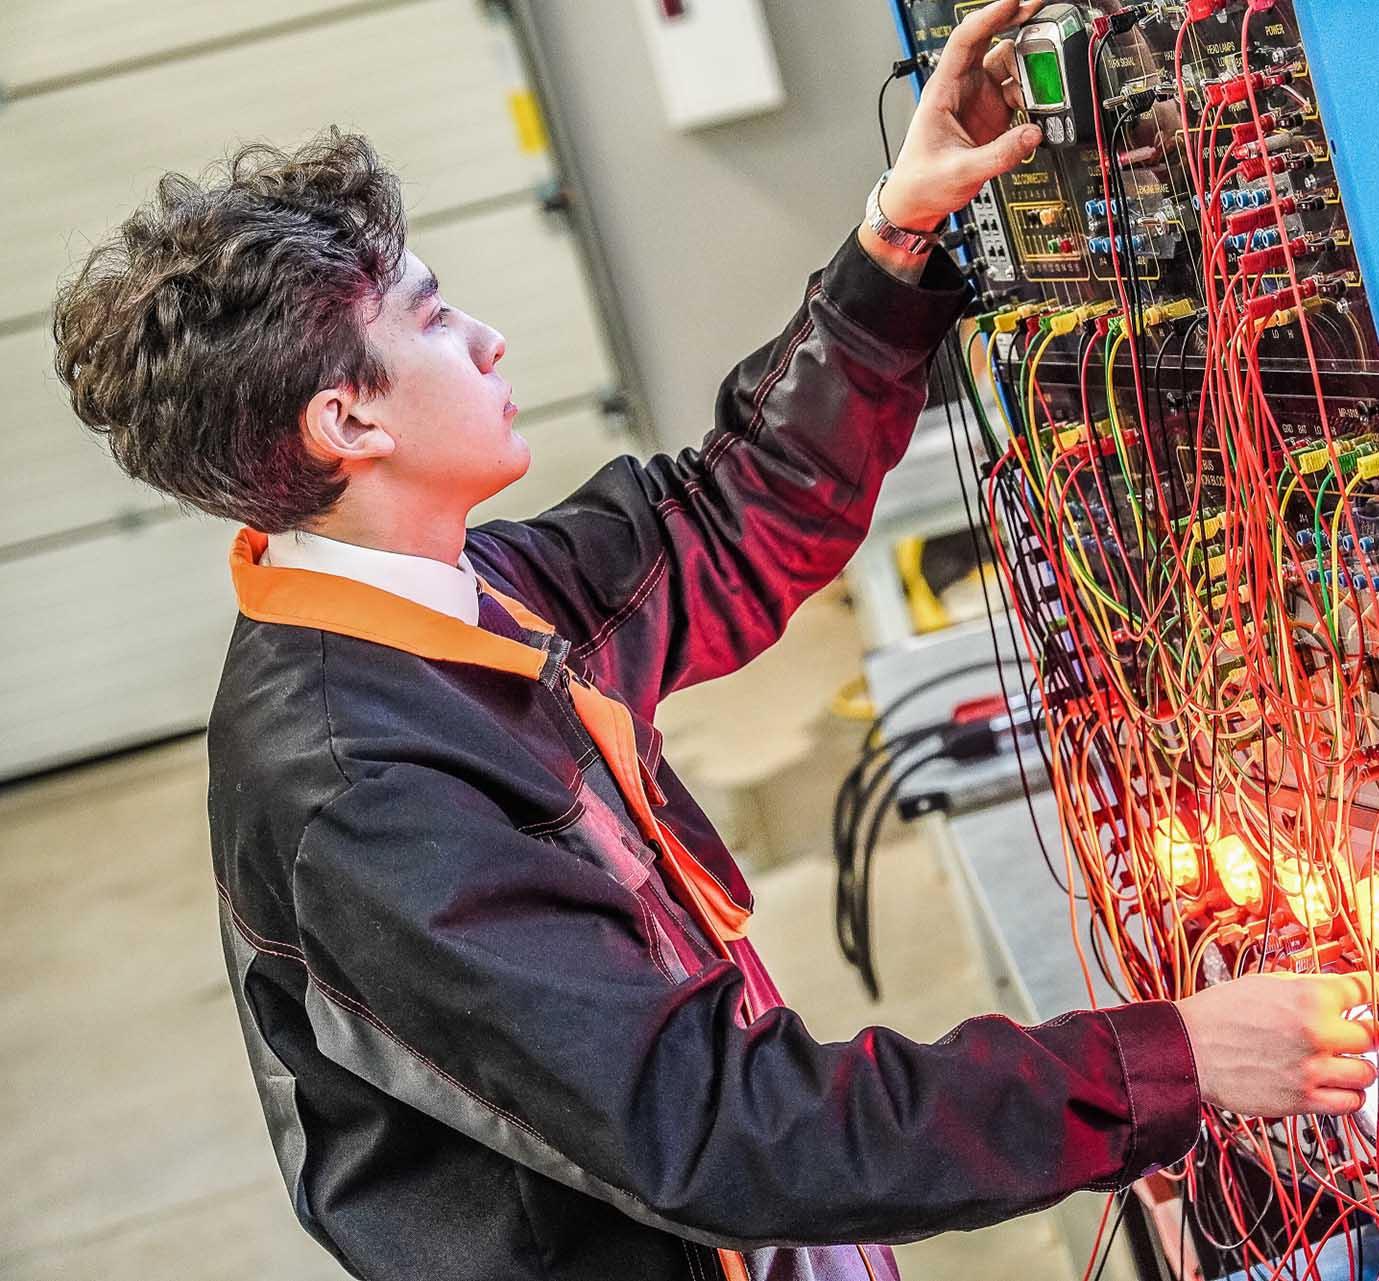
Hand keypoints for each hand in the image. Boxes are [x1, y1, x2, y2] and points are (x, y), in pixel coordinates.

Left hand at [880, 0, 1046, 231]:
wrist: (917, 203)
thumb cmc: (921, 182)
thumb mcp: (959, 171)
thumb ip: (999, 155)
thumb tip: (1033, 135)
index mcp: (944, 91)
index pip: (966, 39)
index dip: (990, 16)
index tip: (1014, 3)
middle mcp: (963, 88)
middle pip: (995, 43)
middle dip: (1020, 27)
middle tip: (1045, 20)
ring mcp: (980, 100)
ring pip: (1012, 68)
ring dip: (1032, 69)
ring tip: (1048, 82)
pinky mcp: (994, 116)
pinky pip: (1021, 94)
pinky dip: (1035, 96)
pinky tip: (1044, 106)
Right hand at [1176, 971, 1378, 1116]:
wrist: (1187, 1048)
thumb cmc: (1218, 1014)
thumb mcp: (1263, 983)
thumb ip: (1307, 989)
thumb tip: (1341, 992)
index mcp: (1307, 996)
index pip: (1365, 990)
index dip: (1371, 992)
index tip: (1370, 998)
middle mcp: (1315, 1032)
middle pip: (1372, 1035)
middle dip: (1362, 1031)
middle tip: (1348, 1031)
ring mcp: (1311, 1069)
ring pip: (1368, 1072)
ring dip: (1356, 1065)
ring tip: (1338, 1060)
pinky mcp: (1303, 1099)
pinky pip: (1352, 1101)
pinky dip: (1348, 1093)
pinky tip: (1332, 1083)